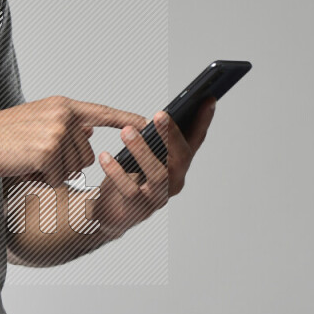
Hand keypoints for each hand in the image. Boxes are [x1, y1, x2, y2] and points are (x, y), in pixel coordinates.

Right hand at [0, 96, 147, 188]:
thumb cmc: (0, 135)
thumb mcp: (36, 121)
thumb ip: (64, 125)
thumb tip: (88, 131)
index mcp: (62, 106)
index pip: (101, 113)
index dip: (125, 119)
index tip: (147, 122)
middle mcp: (63, 116)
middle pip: (86, 154)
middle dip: (65, 164)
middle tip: (36, 155)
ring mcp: (56, 133)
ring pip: (73, 169)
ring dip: (52, 172)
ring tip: (28, 159)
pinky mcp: (47, 152)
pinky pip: (57, 178)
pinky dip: (41, 179)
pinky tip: (24, 167)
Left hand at [87, 97, 217, 238]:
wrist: (107, 213)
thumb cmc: (127, 178)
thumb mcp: (142, 154)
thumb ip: (152, 139)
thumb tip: (157, 117)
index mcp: (177, 165)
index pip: (195, 141)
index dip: (203, 121)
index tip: (208, 99)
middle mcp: (174, 181)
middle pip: (180, 158)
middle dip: (171, 135)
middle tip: (159, 115)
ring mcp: (158, 197)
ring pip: (158, 174)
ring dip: (142, 150)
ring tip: (126, 131)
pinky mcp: (138, 209)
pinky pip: (130, 190)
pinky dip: (117, 172)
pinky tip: (105, 156)